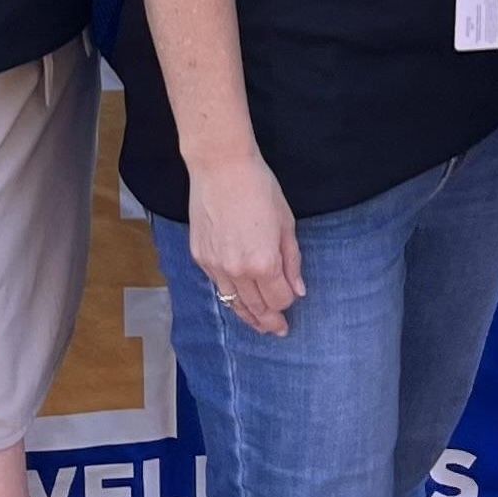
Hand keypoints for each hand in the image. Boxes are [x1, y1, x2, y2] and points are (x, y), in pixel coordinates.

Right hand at [186, 155, 303, 336]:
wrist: (221, 167)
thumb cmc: (259, 188)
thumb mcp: (286, 223)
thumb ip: (292, 261)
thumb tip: (297, 290)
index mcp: (264, 263)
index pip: (279, 300)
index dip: (287, 304)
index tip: (291, 304)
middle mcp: (237, 270)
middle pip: (256, 308)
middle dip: (268, 321)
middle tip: (277, 330)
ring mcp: (215, 265)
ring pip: (232, 302)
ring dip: (247, 315)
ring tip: (258, 324)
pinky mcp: (200, 256)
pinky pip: (217, 285)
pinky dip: (229, 294)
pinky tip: (237, 298)